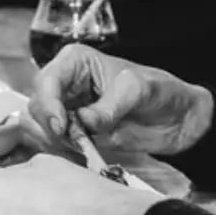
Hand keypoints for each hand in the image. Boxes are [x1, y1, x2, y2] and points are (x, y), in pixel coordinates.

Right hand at [30, 45, 213, 157]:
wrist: (179, 120)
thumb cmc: (161, 92)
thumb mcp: (139, 91)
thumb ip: (110, 106)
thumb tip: (83, 123)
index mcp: (75, 63)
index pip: (46, 81)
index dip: (48, 105)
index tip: (61, 127)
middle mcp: (64, 85)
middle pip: (36, 106)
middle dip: (51, 126)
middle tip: (75, 141)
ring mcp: (66, 111)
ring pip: (39, 127)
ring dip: (56, 141)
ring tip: (85, 145)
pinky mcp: (72, 133)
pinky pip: (54, 144)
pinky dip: (64, 151)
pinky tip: (84, 152)